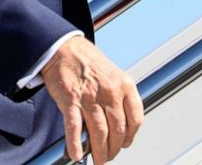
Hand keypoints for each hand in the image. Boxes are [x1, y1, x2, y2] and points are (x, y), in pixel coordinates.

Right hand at [41, 35, 143, 163]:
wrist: (65, 48)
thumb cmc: (88, 61)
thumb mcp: (113, 74)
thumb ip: (119, 97)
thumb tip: (120, 124)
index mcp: (124, 84)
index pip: (135, 119)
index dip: (130, 136)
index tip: (125, 143)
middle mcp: (110, 91)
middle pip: (117, 130)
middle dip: (114, 148)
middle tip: (109, 156)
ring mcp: (90, 97)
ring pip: (99, 133)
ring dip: (99, 152)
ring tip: (98, 160)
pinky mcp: (70, 100)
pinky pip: (74, 128)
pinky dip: (75, 144)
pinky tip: (77, 154)